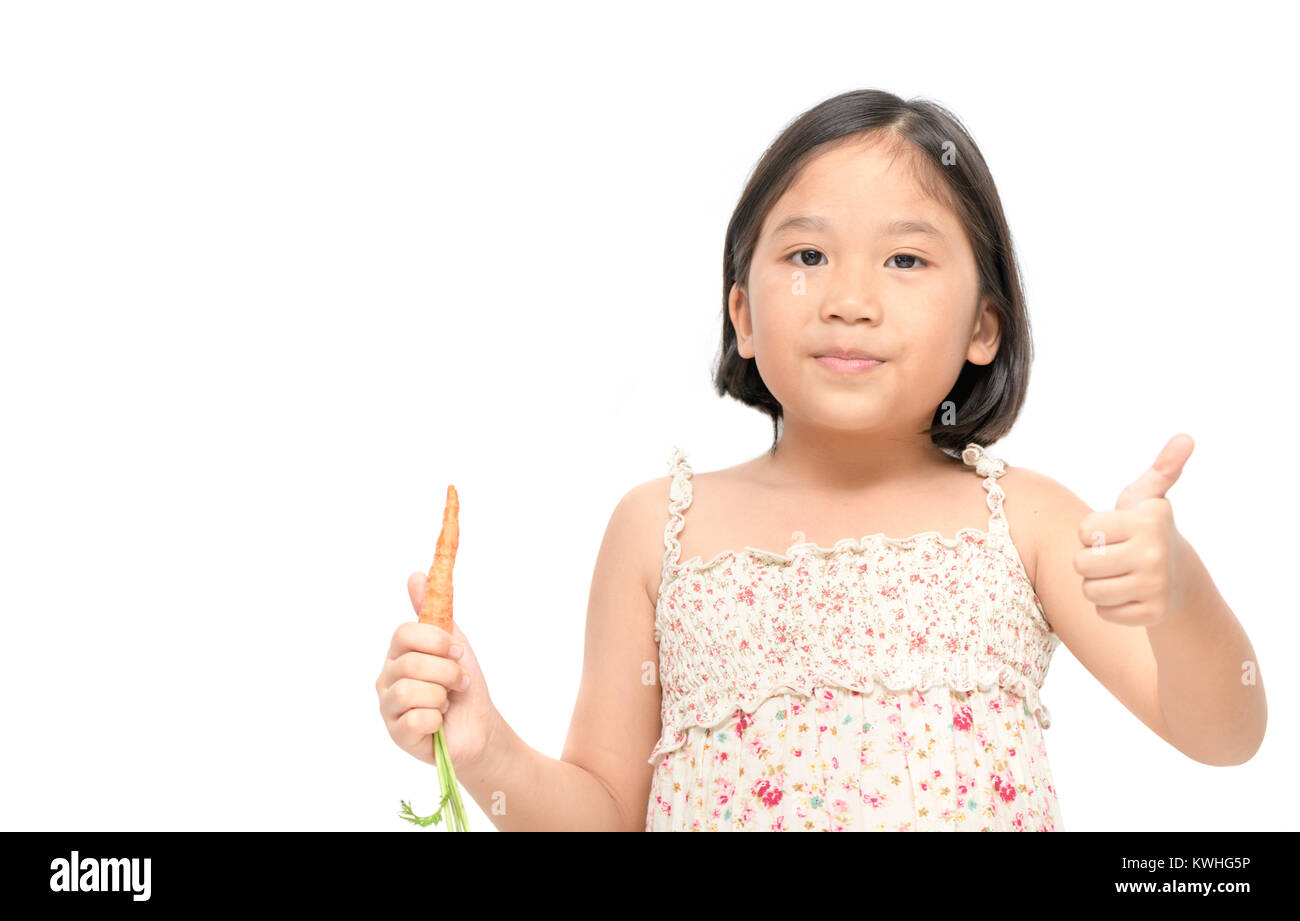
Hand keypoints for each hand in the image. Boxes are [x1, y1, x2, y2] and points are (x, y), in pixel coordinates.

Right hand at [375, 573, 499, 770]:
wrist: (480, 726)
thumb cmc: (463, 684)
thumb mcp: (453, 642)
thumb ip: (433, 610)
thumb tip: (415, 574)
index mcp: (399, 653)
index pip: (404, 634)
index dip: (435, 640)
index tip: (456, 650)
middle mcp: (388, 678)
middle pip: (411, 663)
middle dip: (446, 673)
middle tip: (459, 682)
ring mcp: (389, 707)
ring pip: (411, 691)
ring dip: (442, 697)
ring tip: (447, 703)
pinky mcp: (397, 734)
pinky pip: (416, 720)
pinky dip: (437, 720)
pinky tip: (439, 722)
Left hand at [1072, 434, 1194, 626]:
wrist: (1179, 579)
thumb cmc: (1146, 530)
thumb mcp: (1148, 497)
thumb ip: (1161, 468)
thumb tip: (1185, 438)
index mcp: (1147, 520)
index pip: (1083, 530)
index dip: (1090, 532)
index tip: (1112, 531)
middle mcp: (1154, 552)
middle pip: (1081, 564)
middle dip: (1089, 561)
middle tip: (1112, 556)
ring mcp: (1155, 585)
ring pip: (1090, 591)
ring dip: (1097, 585)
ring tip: (1118, 574)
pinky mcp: (1152, 613)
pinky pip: (1104, 612)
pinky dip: (1110, 606)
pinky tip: (1129, 594)